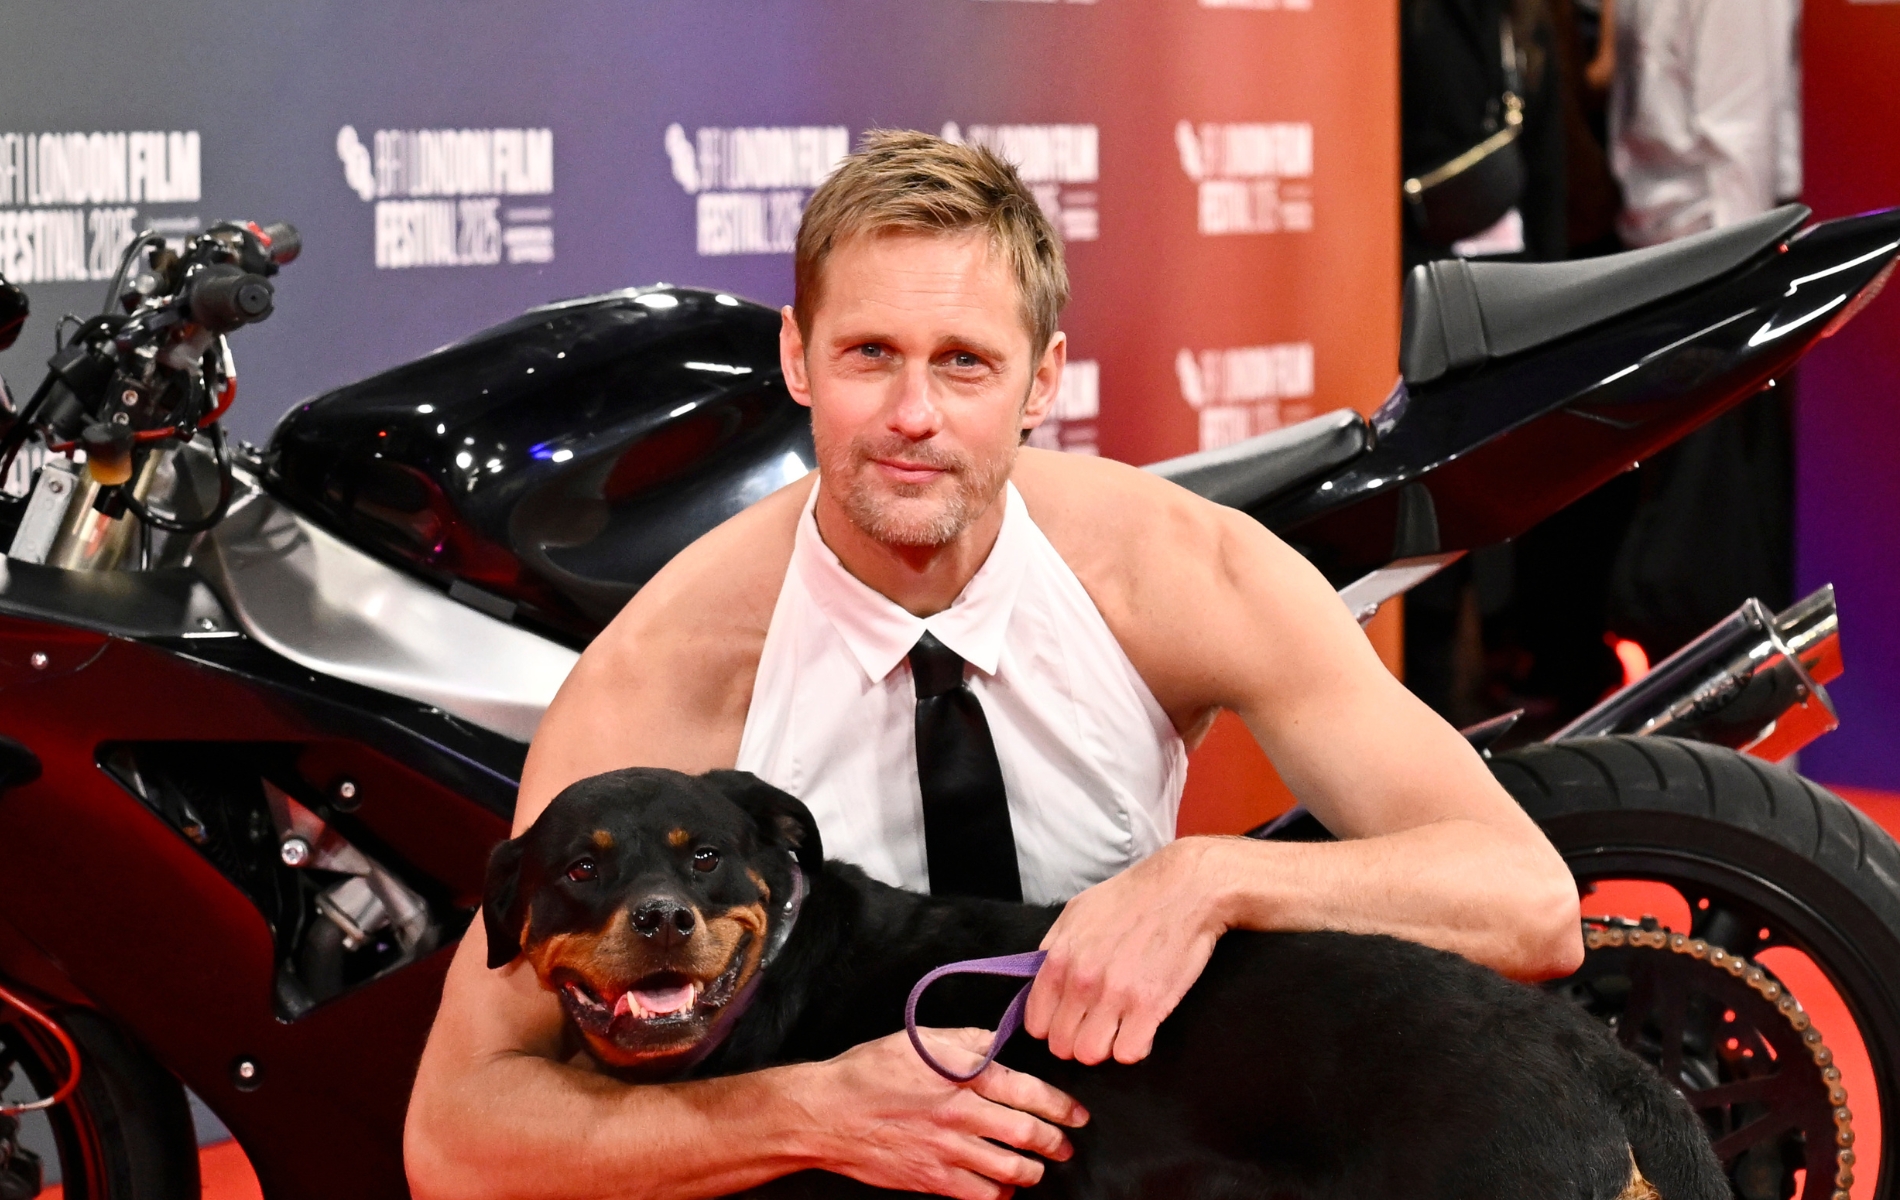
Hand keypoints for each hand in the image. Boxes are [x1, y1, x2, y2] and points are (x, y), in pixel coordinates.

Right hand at [792, 1028, 1088, 1199]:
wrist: (827, 1113)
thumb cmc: (868, 1071)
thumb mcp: (919, 1040)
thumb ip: (966, 1041)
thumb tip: (998, 1043)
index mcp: (963, 1075)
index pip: (1030, 1092)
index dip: (1062, 1106)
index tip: (1077, 1115)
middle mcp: (962, 1115)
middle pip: (1029, 1135)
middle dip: (1056, 1143)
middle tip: (1065, 1146)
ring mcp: (949, 1152)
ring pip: (1011, 1170)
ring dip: (1033, 1171)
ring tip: (1037, 1168)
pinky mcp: (933, 1180)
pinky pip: (982, 1195)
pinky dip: (1000, 1194)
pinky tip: (1003, 1188)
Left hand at [1024, 838, 1229, 1065]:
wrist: (1184, 890)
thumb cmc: (1131, 898)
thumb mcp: (1076, 912)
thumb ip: (1052, 948)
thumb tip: (1037, 977)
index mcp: (1059, 959)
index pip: (1036, 1023)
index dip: (1052, 1025)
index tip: (1069, 1019)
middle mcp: (1082, 981)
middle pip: (1062, 1045)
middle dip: (1077, 1040)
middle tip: (1096, 1025)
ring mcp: (1115, 996)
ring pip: (1091, 1055)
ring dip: (1104, 1047)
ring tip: (1118, 1028)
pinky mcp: (1149, 1007)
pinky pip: (1128, 1054)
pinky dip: (1134, 1048)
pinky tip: (1141, 1029)